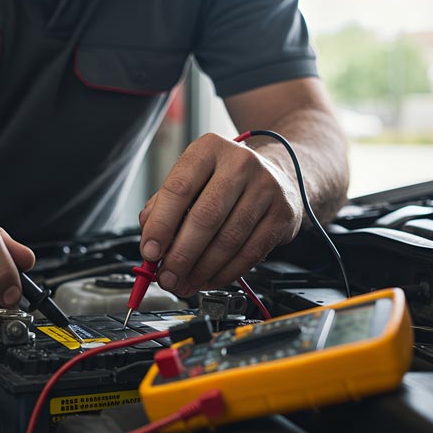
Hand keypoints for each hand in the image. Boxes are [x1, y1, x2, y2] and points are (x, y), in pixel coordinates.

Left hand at [139, 133, 300, 296]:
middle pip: (205, 217)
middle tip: (166, 276)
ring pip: (229, 239)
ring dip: (202, 269)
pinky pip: (250, 253)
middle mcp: (240, 163)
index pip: (178, 188)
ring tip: (185, 283)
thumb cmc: (225, 180)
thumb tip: (149, 240)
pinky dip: (226, 273)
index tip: (150, 252)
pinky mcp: (282, 214)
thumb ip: (164, 205)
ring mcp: (266, 187)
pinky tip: (209, 279)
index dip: (161, 225)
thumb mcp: (192, 179)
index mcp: (209, 149)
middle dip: (181, 255)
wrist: (277, 174)